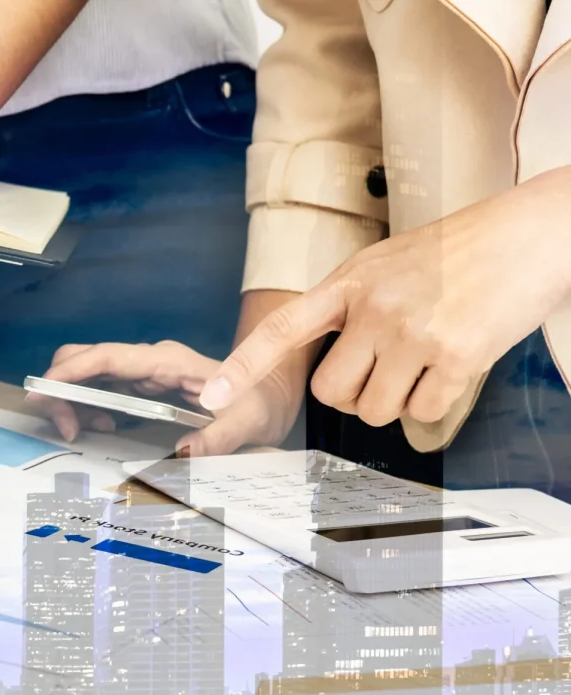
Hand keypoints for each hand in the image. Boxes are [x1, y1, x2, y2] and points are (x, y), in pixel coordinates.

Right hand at [29, 341, 304, 455]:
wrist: (271, 396)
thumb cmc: (260, 402)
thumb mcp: (247, 422)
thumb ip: (218, 438)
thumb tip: (183, 455)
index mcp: (168, 360)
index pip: (108, 357)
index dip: (71, 371)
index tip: (44, 390)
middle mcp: (149, 360)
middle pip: (86, 358)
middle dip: (62, 387)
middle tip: (64, 426)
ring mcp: (143, 372)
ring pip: (87, 374)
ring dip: (72, 401)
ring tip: (79, 431)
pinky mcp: (141, 387)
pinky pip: (100, 390)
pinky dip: (87, 408)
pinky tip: (101, 427)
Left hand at [200, 167, 570, 425]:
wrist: (530, 235)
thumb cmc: (457, 252)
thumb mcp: (385, 264)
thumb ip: (349, 307)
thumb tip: (333, 364)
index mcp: (348, 283)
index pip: (281, 329)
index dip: (243, 368)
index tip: (212, 398)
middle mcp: (373, 307)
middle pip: (331, 393)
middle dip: (354, 395)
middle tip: (384, 370)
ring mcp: (413, 333)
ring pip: (375, 410)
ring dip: (396, 402)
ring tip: (423, 361)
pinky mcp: (457, 356)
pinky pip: (423, 411)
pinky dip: (436, 402)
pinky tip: (453, 364)